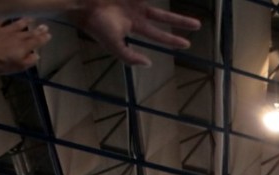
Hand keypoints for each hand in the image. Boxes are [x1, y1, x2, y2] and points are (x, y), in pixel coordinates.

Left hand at [0, 19, 50, 73]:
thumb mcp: (17, 67)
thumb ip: (29, 61)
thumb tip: (37, 56)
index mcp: (24, 47)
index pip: (37, 41)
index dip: (43, 38)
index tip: (49, 35)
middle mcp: (16, 36)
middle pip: (29, 32)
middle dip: (38, 30)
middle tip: (45, 27)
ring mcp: (5, 30)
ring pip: (17, 24)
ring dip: (25, 21)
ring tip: (31, 19)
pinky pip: (1, 20)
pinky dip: (5, 18)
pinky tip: (8, 16)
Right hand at [71, 0, 199, 66]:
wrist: (80, 2)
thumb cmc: (95, 23)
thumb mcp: (113, 44)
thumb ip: (129, 57)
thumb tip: (148, 65)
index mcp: (132, 25)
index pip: (157, 34)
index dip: (172, 39)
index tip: (187, 44)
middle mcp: (135, 12)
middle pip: (163, 17)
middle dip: (180, 21)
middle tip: (198, 25)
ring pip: (157, 4)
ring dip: (172, 11)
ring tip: (192, 19)